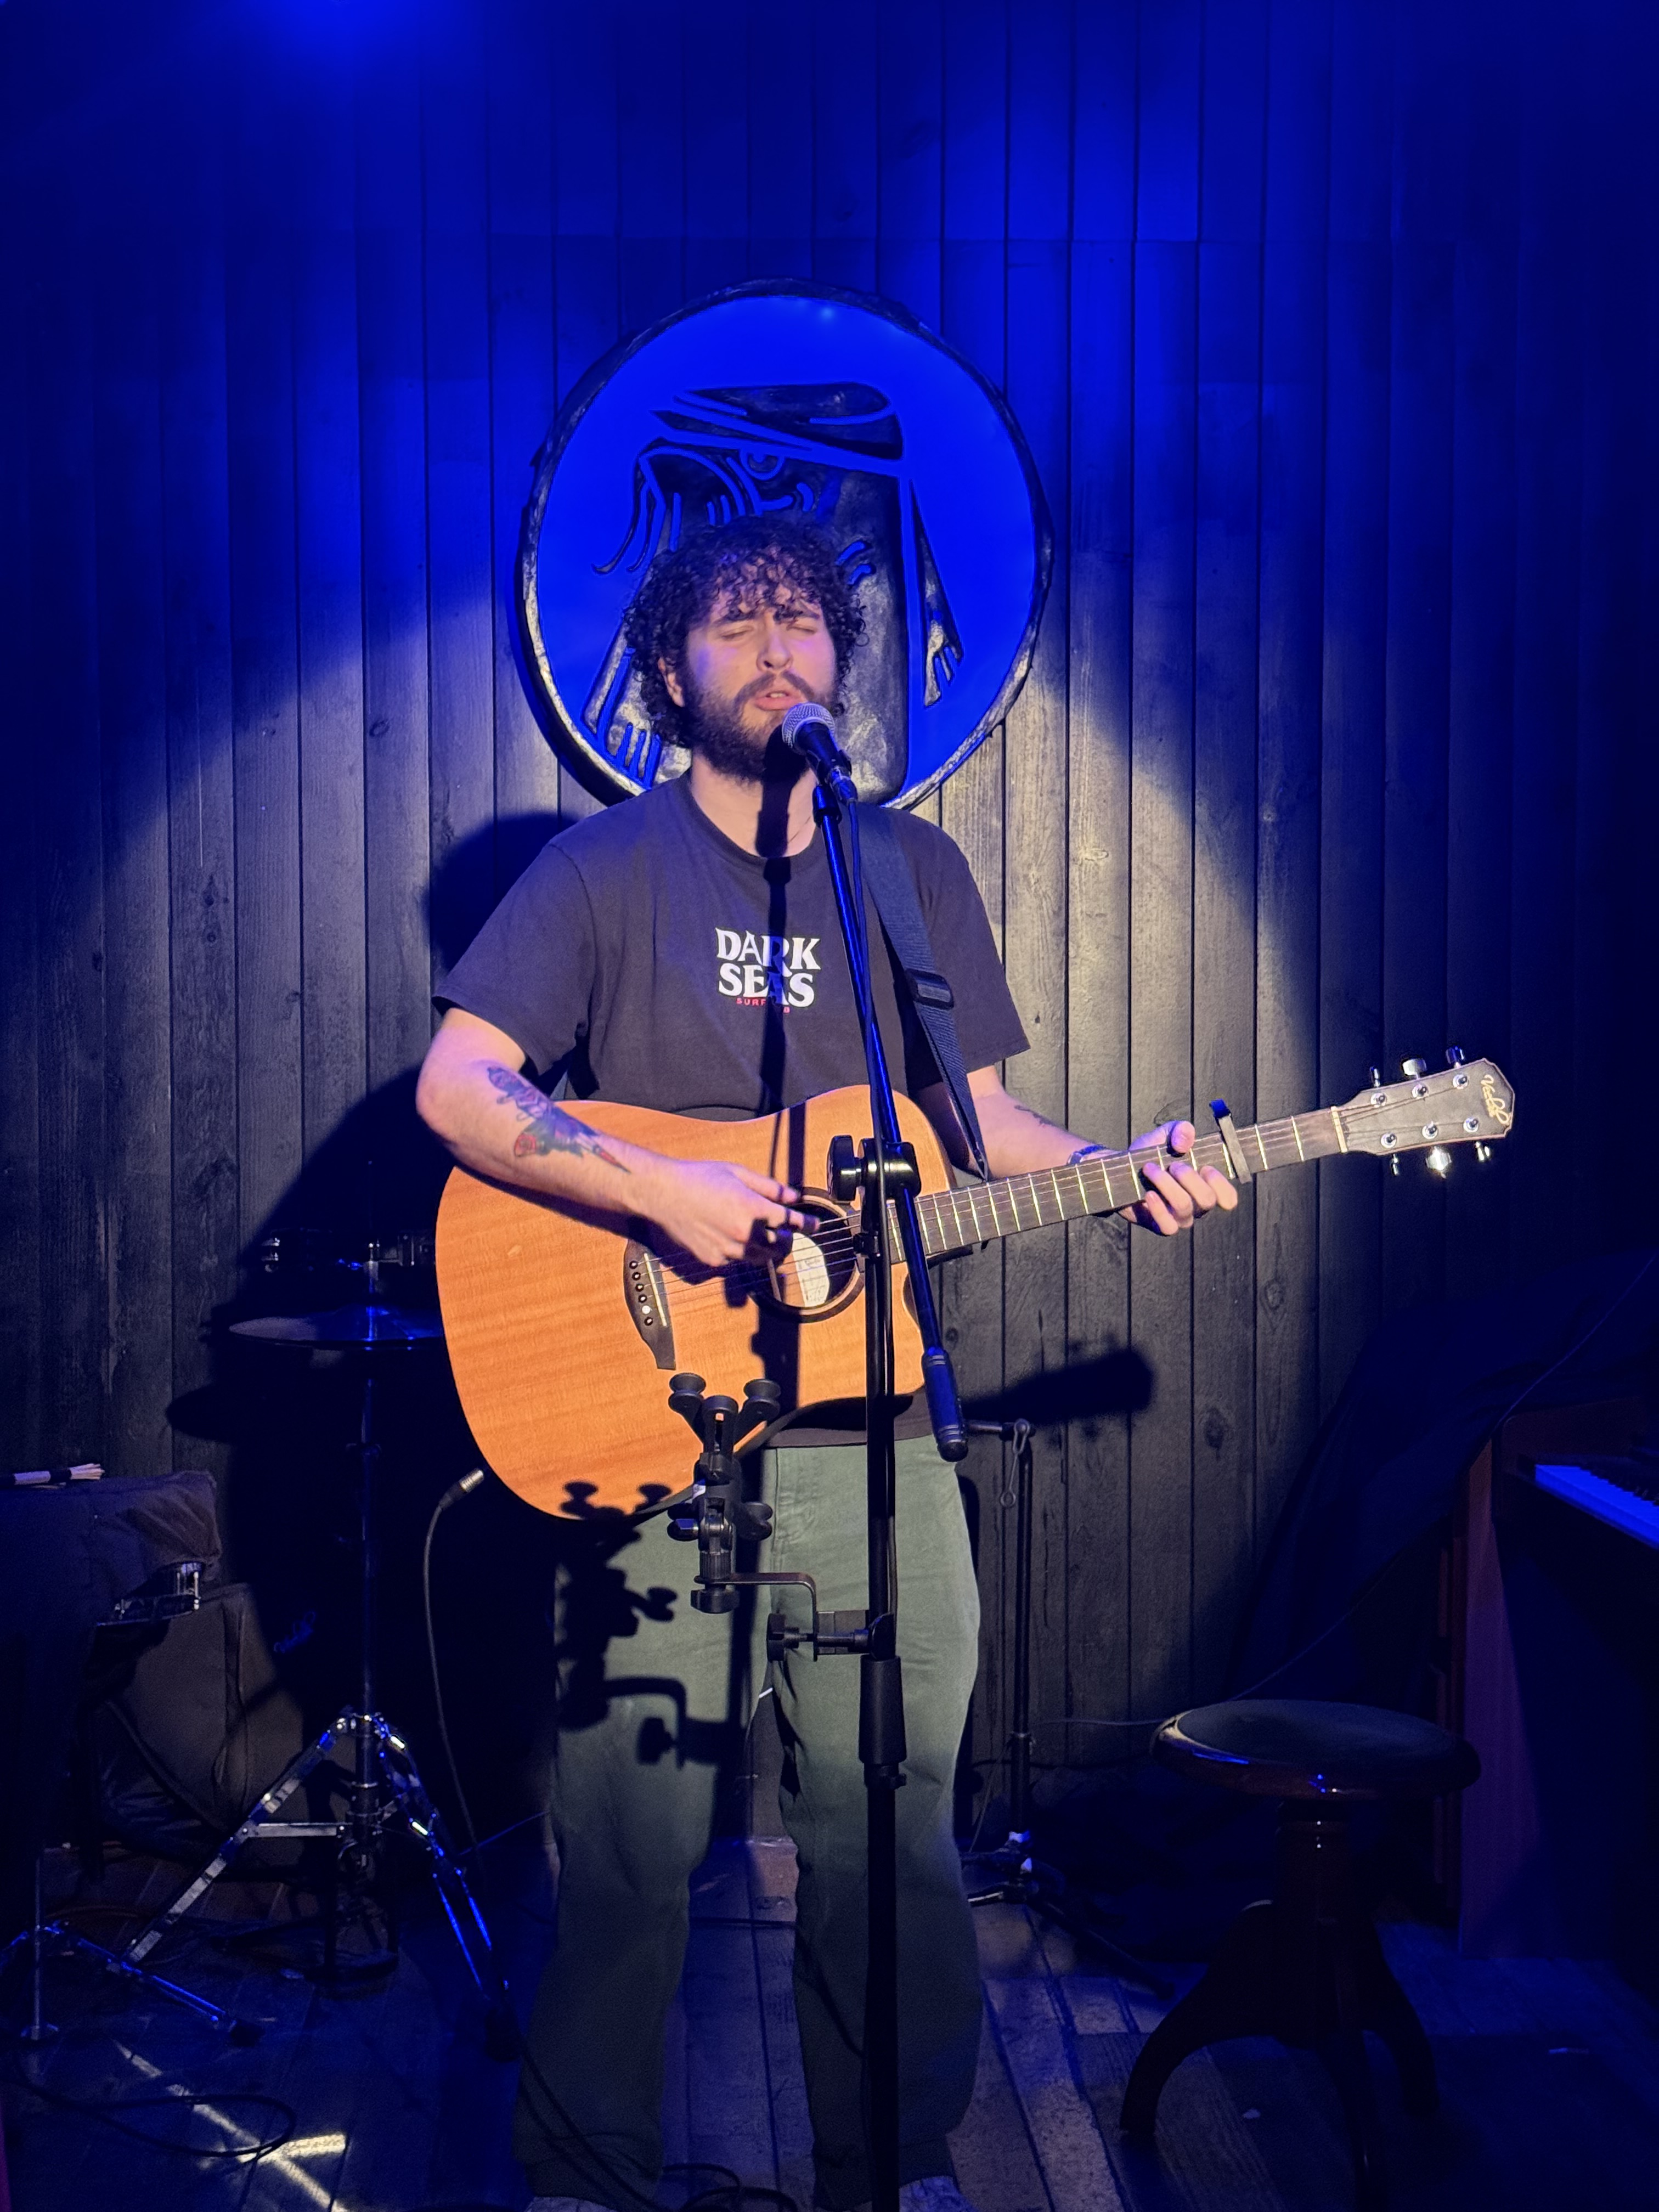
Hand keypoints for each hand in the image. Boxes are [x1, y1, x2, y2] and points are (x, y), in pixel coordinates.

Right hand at [646, 1158, 810, 1268]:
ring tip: (765, 1238)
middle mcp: (744, 1233)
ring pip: (761, 1258)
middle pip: (780, 1246)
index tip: (815, 1225)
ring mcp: (729, 1250)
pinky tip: (734, 1239)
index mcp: (753, 1208)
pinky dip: (741, 1252)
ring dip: (768, 1250)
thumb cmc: (699, 1177)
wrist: (663, 1194)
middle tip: (787, 1233)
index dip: (807, 1224)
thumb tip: (794, 1197)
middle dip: (788, 1240)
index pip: (791, 1222)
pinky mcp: (714, 1260)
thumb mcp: (738, 1173)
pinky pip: (736, 1261)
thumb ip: (769, 1187)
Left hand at [1122, 1120, 1238, 1236]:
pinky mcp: (1160, 1226)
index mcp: (1205, 1186)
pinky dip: (1158, 1209)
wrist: (1120, 1169)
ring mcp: (1179, 1218)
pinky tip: (1149, 1193)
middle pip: (1207, 1200)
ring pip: (1185, 1208)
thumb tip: (1185, 1141)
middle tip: (1173, 1165)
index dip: (1222, 1184)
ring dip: (1167, 1184)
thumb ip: (1180, 1130)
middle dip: (1189, 1177)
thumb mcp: (1166, 1135)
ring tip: (1150, 1169)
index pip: (1228, 1198)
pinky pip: (1168, 1227)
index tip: (1206, 1168)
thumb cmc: (1151, 1154)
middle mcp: (1196, 1206)